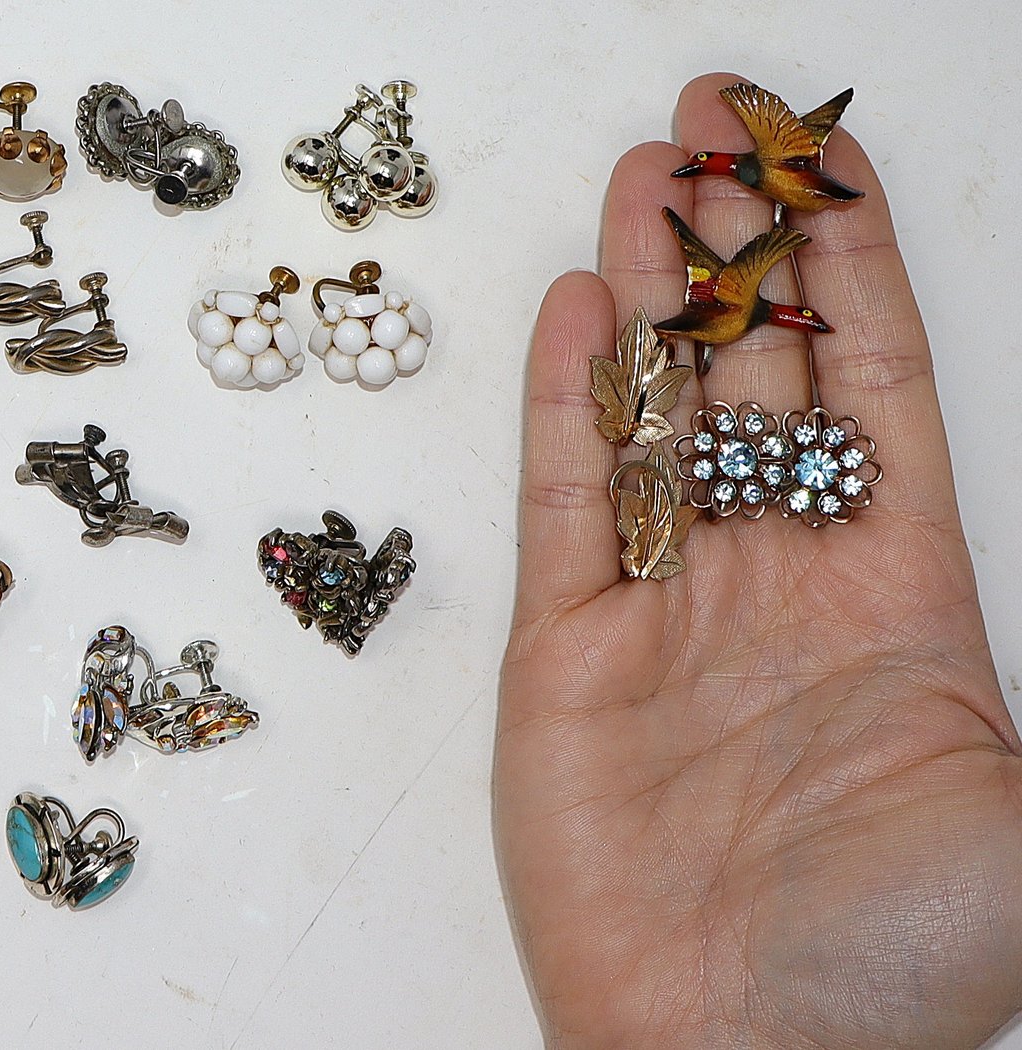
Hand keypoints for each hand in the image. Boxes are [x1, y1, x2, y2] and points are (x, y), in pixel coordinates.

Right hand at [496, 73, 1018, 1048]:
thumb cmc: (898, 956)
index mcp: (906, 590)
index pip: (874, 382)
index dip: (851, 264)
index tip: (824, 158)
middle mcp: (781, 576)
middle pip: (759, 370)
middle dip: (741, 245)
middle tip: (715, 131)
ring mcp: (668, 605)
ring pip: (658, 410)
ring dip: (652, 294)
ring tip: (645, 177)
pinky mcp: (565, 649)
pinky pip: (568, 498)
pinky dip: (570, 402)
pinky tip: (583, 310)